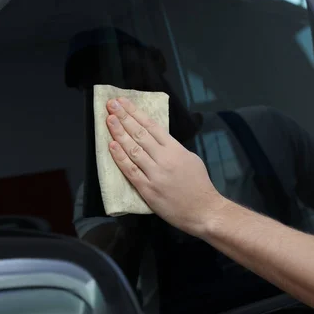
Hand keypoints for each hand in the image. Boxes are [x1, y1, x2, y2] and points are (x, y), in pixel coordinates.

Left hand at [106, 97, 227, 236]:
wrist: (204, 211)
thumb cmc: (199, 185)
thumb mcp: (190, 159)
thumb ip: (173, 148)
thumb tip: (156, 139)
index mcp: (175, 149)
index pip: (152, 126)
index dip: (136, 113)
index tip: (123, 102)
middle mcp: (164, 158)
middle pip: (140, 134)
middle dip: (124, 117)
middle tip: (111, 105)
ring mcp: (155, 174)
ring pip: (133, 149)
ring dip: (119, 133)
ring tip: (109, 120)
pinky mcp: (148, 189)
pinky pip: (131, 171)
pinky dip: (120, 158)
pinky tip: (111, 146)